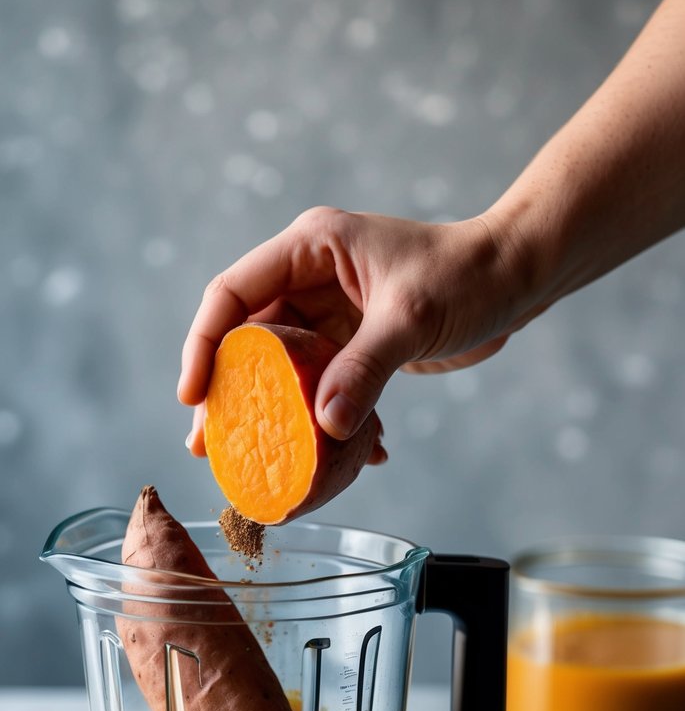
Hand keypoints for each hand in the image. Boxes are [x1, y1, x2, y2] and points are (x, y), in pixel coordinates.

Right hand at [178, 206, 516, 455]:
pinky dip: (329, 418)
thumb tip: (325, 426)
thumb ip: (366, 368)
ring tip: (255, 462)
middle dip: (227, 393)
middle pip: (245, 338)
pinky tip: (347, 452)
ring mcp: (330, 311)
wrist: (517, 277)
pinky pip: (323, 384)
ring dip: (273, 416)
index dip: (203, 344)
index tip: (192, 397)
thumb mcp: (412, 317)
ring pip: (280, 368)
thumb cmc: (469, 275)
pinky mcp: (352, 342)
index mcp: (310, 248)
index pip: (232, 293)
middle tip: (207, 445)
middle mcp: (310, 276)